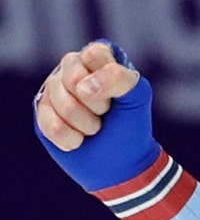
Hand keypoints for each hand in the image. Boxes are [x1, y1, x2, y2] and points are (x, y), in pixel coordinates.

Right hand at [34, 40, 159, 193]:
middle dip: (96, 105)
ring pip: (61, 103)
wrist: (121, 164)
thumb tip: (83, 87)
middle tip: (105, 115)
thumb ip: (119, 79)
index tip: (118, 99)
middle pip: (73, 79)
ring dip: (86, 125)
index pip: (94, 54)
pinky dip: (72, 139)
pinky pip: (51, 125)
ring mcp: (54, 89)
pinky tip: (79, 140)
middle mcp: (73, 68)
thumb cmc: (131, 127)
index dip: (106, 81)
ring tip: (95, 129)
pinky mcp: (42, 111)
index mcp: (98, 59)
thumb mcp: (138, 98)